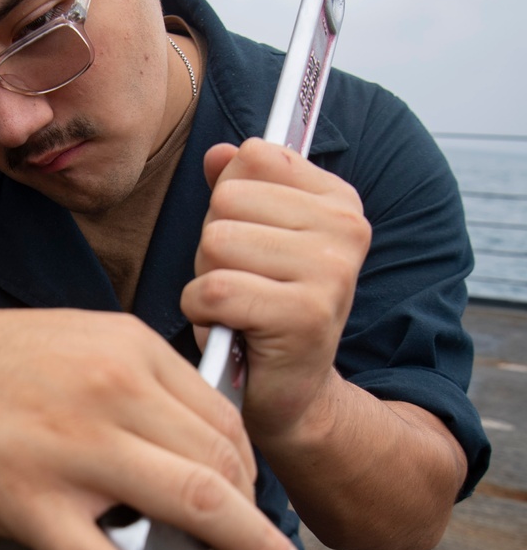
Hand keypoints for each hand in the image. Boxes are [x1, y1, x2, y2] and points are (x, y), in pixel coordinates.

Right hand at [0, 299, 302, 549]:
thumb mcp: (66, 339)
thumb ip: (125, 379)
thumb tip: (173, 432)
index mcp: (126, 346)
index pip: (221, 415)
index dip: (248, 466)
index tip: (248, 495)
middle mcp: (113, 389)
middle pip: (223, 461)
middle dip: (253, 511)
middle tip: (256, 545)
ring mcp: (72, 448)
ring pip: (192, 505)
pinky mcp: (27, 501)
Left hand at [181, 139, 370, 447]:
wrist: (289, 395)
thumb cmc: (262, 311)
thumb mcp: (253, 239)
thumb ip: (239, 187)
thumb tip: (220, 153)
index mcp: (339, 201)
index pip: (254, 157)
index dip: (231, 203)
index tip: (254, 245)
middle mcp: (347, 229)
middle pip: (228, 200)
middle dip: (213, 246)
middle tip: (243, 286)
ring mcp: (332, 271)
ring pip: (217, 242)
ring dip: (207, 279)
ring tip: (238, 308)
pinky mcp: (305, 314)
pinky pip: (214, 290)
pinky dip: (203, 313)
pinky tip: (229, 329)